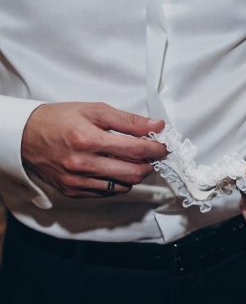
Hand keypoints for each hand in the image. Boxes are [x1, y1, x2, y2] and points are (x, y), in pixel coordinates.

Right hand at [21, 102, 167, 197]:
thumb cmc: (60, 119)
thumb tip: (157, 126)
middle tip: (153, 154)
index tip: (164, 145)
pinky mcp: (73, 192)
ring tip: (133, 160)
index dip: (156, 148)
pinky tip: (115, 169)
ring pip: (123, 186)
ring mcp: (77, 181)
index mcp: (88, 139)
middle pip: (134, 173)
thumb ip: (128, 120)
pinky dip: (118, 182)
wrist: (25, 136)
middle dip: (150, 164)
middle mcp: (83, 164)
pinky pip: (107, 193)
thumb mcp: (94, 110)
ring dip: (135, 174)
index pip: (136, 150)